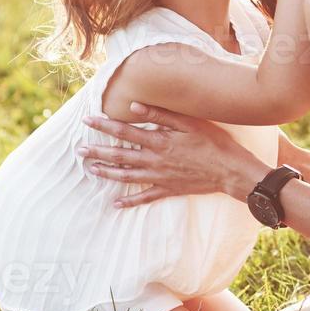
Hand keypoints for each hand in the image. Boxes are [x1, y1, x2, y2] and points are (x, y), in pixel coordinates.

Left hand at [79, 104, 269, 207]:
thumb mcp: (189, 123)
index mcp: (159, 141)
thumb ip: (160, 114)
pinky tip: (115, 203)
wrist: (230, 171)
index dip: (104, 126)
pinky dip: (129, 201)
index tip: (87, 120)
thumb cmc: (213, 143)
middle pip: (120, 156)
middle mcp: (155, 160)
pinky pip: (144, 197)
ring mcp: (159, 177)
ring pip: (126, 176)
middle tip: (79, 151)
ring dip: (107, 173)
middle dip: (97, 152)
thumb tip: (134, 106)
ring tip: (91, 169)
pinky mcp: (168, 190)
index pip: (124, 132)